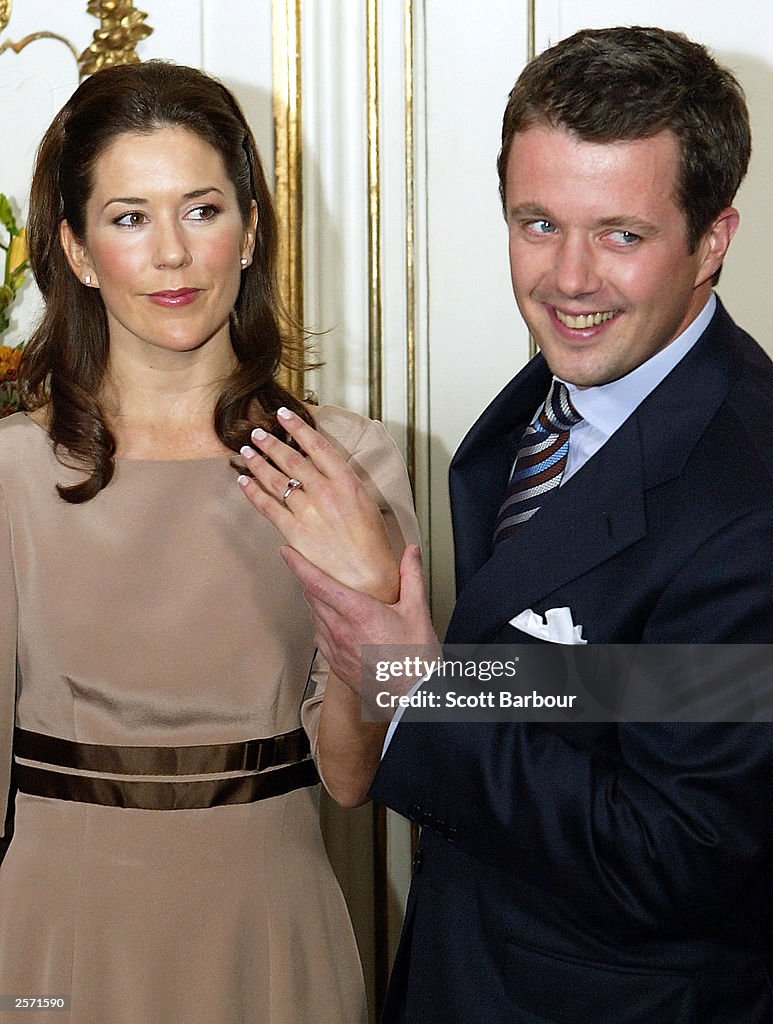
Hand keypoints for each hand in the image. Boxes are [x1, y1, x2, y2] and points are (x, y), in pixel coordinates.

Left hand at [238, 407, 399, 601]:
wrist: (368, 579)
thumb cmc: (374, 546)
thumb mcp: (369, 505)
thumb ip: (348, 486)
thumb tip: (333, 474)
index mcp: (347, 483)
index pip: (318, 446)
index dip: (298, 428)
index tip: (285, 416)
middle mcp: (326, 493)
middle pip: (292, 459)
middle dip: (271, 443)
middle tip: (258, 432)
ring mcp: (308, 512)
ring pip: (276, 479)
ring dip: (258, 462)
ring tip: (246, 451)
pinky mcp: (294, 532)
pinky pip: (268, 507)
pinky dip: (253, 492)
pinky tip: (244, 482)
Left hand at [281, 543, 440, 707]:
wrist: (413, 698)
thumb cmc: (415, 658)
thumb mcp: (417, 611)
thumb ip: (411, 576)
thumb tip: (410, 552)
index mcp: (357, 612)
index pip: (316, 583)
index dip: (297, 565)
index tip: (286, 552)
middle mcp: (340, 630)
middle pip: (311, 598)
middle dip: (309, 581)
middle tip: (312, 569)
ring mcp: (336, 650)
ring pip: (315, 618)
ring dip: (317, 603)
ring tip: (327, 596)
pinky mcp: (337, 665)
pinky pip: (320, 639)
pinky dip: (322, 625)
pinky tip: (335, 625)